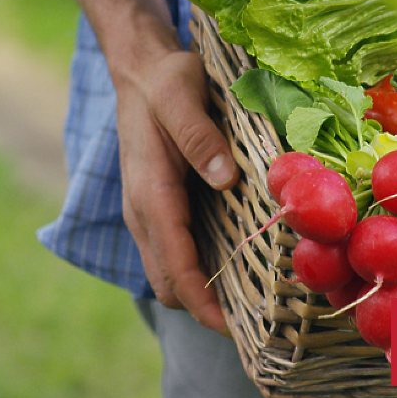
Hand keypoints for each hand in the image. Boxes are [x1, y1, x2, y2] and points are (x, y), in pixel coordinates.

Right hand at [116, 47, 239, 334]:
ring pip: (169, 273)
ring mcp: (147, 213)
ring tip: (251, 304)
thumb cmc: (164, 80)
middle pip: (169, 283)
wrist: (140, 69)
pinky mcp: (158, 208)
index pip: (174, 265)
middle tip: (256, 321)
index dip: (202, 303)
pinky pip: (174, 253)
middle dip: (204, 309)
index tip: (233, 328)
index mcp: (149, 192)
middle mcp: (143, 212)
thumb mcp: (181, 94)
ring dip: (201, 294)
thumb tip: (224, 178)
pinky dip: (198, 271)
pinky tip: (236, 266)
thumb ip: (198, 135)